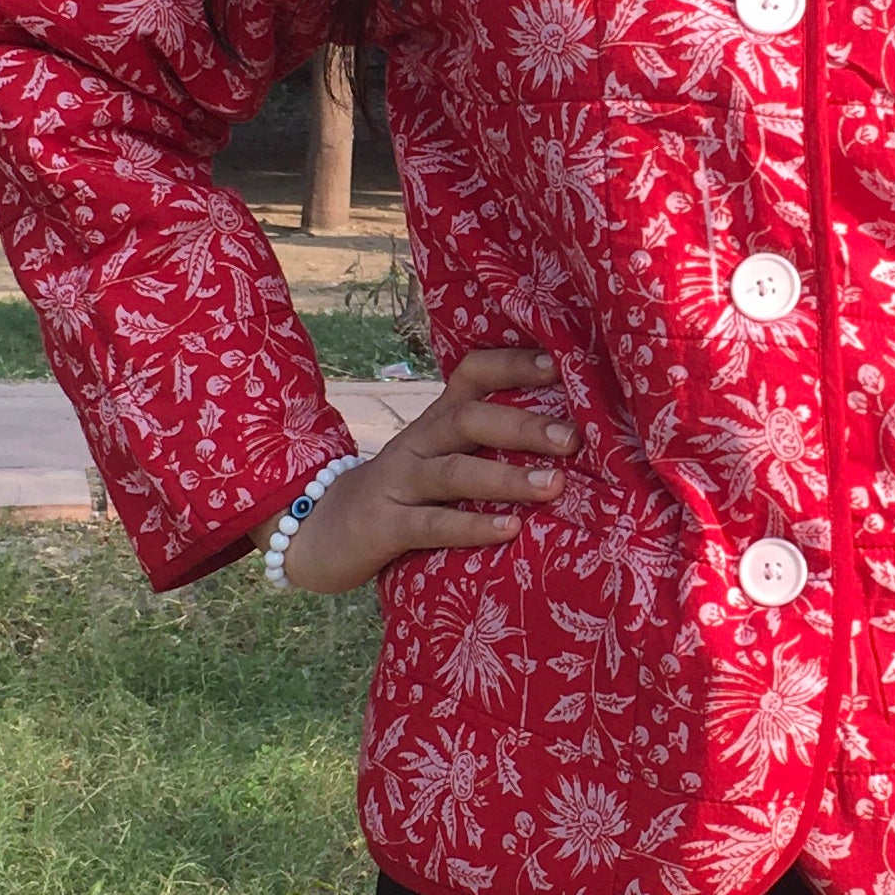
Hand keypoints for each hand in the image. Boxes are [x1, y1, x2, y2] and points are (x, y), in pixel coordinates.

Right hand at [248, 347, 579, 592]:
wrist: (320, 531)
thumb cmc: (403, 494)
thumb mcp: (438, 458)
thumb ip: (486, 445)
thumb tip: (571, 435)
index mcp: (436, 421)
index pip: (472, 375)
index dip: (512, 364)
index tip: (559, 365)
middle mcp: (418, 443)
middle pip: (469, 420)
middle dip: (523, 426)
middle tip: (573, 438)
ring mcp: (398, 483)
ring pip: (453, 473)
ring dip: (506, 478)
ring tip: (554, 485)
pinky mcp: (385, 526)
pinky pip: (431, 524)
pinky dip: (471, 526)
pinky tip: (509, 529)